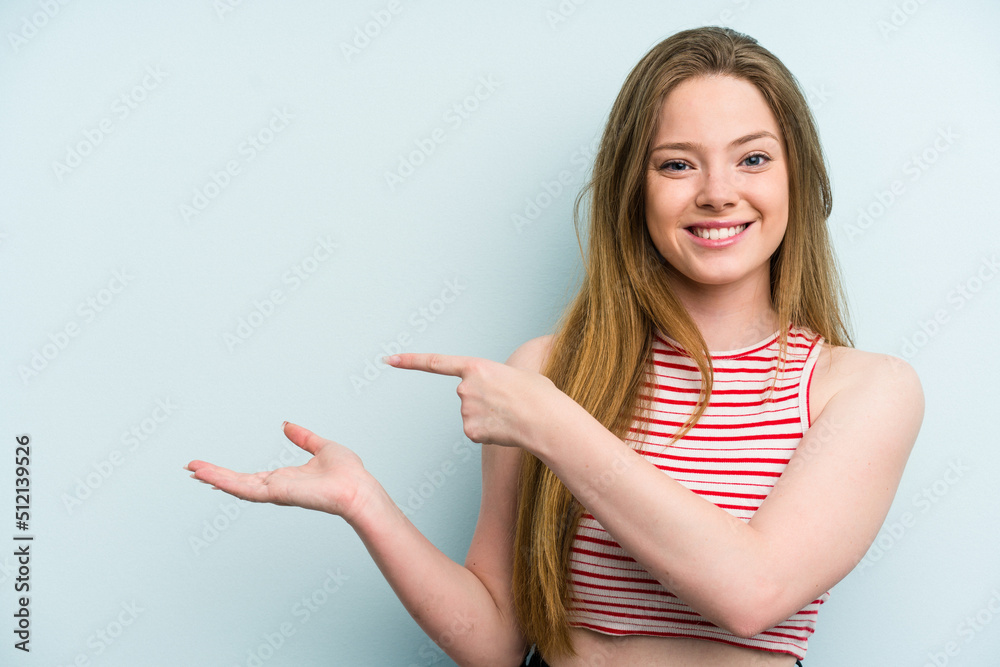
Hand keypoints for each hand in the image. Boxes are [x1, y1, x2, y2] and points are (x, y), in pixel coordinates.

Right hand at [185, 422, 371, 521]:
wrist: (358, 488)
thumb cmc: (348, 474)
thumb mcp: (321, 447)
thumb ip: (303, 438)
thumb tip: (287, 425)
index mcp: (285, 478)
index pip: (250, 477)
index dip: (229, 473)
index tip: (210, 469)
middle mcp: (277, 487)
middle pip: (238, 482)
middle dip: (214, 476)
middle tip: (191, 469)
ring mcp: (276, 492)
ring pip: (238, 486)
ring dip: (214, 478)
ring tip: (192, 471)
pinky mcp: (278, 494)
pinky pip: (248, 490)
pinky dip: (228, 483)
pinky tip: (211, 479)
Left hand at [384, 352, 559, 448]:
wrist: (545, 419)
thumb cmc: (539, 395)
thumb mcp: (518, 375)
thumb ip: (497, 380)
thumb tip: (499, 395)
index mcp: (477, 367)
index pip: (435, 363)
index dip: (410, 361)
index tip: (389, 360)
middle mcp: (464, 388)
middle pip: (467, 396)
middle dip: (485, 401)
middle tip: (509, 403)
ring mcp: (465, 411)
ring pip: (473, 416)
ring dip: (490, 417)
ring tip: (512, 416)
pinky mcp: (470, 432)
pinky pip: (477, 433)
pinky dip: (490, 433)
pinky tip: (506, 430)